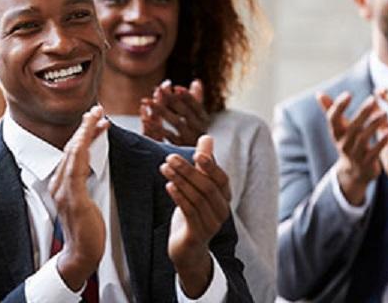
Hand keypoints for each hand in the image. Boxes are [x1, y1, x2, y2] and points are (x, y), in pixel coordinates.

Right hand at [49, 105, 108, 290]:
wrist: (81, 254)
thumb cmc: (86, 231)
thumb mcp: (85, 202)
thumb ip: (84, 184)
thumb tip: (89, 168)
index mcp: (61, 184)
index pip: (72, 153)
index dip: (83, 134)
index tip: (96, 120)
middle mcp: (58, 184)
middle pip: (71, 148)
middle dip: (84, 127)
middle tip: (97, 109)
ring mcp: (64, 191)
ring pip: (73, 153)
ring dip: (85, 132)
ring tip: (97, 116)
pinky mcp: (73, 198)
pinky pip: (77, 168)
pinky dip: (83, 150)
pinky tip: (91, 138)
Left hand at [142, 79, 208, 145]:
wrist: (195, 167)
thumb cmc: (194, 138)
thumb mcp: (197, 119)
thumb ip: (196, 100)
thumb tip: (196, 81)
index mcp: (203, 121)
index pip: (196, 106)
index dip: (188, 96)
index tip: (176, 87)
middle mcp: (199, 131)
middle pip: (185, 112)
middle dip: (171, 99)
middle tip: (157, 89)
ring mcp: (189, 141)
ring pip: (175, 122)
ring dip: (160, 110)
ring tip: (146, 101)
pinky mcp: (178, 151)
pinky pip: (166, 137)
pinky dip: (155, 127)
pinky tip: (144, 119)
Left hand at [162, 135, 230, 297]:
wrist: (188, 250)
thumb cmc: (194, 213)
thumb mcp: (199, 187)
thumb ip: (204, 164)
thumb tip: (207, 137)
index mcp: (224, 198)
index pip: (222, 179)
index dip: (211, 166)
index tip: (196, 153)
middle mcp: (221, 211)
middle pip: (207, 187)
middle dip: (188, 171)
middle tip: (170, 158)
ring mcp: (210, 224)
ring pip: (196, 198)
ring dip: (179, 181)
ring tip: (164, 168)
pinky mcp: (197, 234)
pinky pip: (189, 212)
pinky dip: (179, 197)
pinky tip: (168, 186)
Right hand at [318, 91, 387, 205]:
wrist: (352, 173)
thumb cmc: (346, 143)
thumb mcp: (337, 129)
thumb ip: (329, 110)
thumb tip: (318, 93)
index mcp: (336, 133)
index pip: (333, 118)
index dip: (339, 106)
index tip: (348, 94)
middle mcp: (343, 143)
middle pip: (352, 127)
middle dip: (362, 113)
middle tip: (373, 99)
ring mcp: (355, 154)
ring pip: (364, 138)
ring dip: (374, 125)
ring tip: (386, 113)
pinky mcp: (367, 162)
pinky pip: (375, 151)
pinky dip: (382, 142)